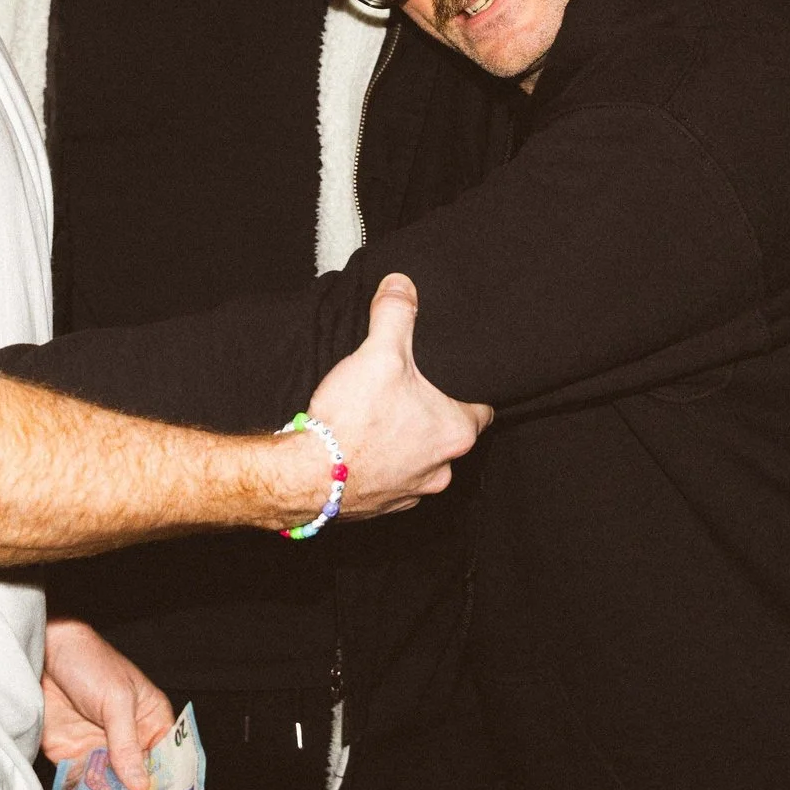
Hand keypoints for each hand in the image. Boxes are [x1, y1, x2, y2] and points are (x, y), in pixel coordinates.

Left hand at [40, 617, 172, 789]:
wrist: (44, 654)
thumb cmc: (89, 662)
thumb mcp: (116, 700)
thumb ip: (127, 744)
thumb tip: (140, 786)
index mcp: (151, 723)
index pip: (166, 763)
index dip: (162, 788)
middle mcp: (129, 742)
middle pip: (136, 785)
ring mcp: (101, 751)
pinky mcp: (74, 757)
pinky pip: (82, 789)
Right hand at [304, 274, 491, 519]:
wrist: (306, 477)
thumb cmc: (352, 420)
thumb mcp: (378, 352)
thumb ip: (395, 313)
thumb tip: (403, 283)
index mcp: (456, 433)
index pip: (483, 409)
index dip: (469, 390)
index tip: (452, 379)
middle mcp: (443, 469)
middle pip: (449, 434)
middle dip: (431, 414)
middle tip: (408, 391)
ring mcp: (414, 492)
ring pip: (422, 460)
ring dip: (407, 442)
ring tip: (381, 418)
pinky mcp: (384, 506)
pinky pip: (393, 480)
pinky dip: (382, 464)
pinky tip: (361, 446)